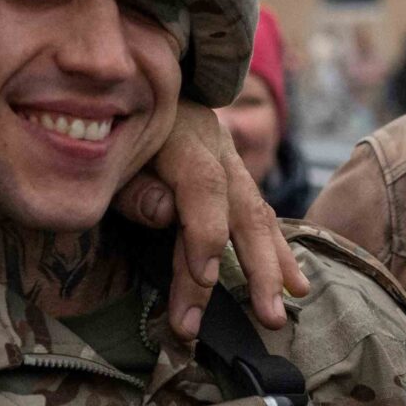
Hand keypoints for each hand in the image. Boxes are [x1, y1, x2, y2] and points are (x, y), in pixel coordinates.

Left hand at [116, 104, 310, 338]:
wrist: (131, 89)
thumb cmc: (109, 134)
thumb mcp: (110, 158)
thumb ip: (133, 187)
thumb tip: (166, 213)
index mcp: (180, 137)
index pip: (203, 187)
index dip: (206, 233)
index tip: (206, 279)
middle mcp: (214, 147)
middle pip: (243, 207)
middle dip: (258, 266)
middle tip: (266, 316)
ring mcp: (229, 160)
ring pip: (259, 213)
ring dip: (273, 266)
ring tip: (283, 309)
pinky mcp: (234, 175)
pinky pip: (260, 214)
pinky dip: (277, 250)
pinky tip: (296, 283)